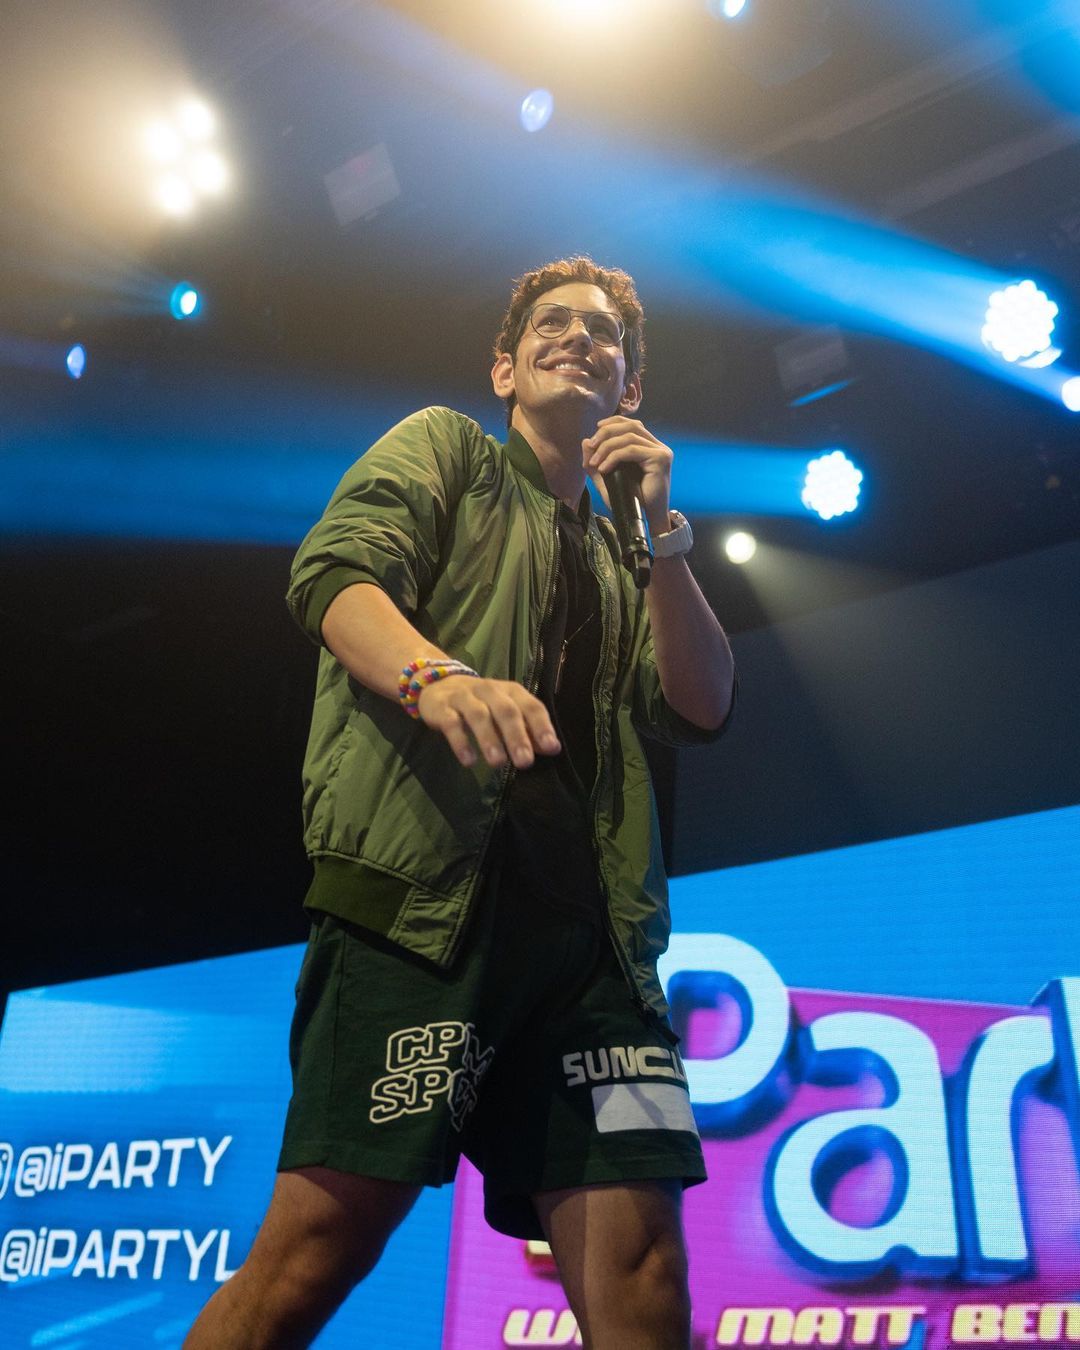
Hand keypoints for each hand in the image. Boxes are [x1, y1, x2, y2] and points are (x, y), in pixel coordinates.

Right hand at [417, 675, 560, 768]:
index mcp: (511, 692)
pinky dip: (460, 742)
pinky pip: (451, 723)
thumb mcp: (506, 712)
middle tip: (524, 762)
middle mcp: (490, 690)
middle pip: (506, 711)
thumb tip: (551, 748)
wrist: (438, 684)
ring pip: (479, 715)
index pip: (531, 706)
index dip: (542, 726)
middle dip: (517, 736)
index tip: (551, 748)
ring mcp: (464, 697)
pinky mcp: (442, 708)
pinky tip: (469, 761)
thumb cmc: (482, 703)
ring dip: (489, 739)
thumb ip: (528, 730)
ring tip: (497, 763)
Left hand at [583, 416, 672, 533]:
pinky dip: (613, 457)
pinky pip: (631, 450)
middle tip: (591, 446)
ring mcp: (661, 452)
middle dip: (606, 433)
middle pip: (630, 426)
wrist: (645, 520)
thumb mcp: (607, 479)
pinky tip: (603, 469)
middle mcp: (658, 446)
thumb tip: (584, 442)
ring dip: (607, 446)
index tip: (595, 431)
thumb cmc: (630, 501)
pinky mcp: (660, 459)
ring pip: (629, 437)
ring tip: (594, 462)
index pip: (632, 424)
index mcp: (649, 447)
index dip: (613, 423)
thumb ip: (596, 462)